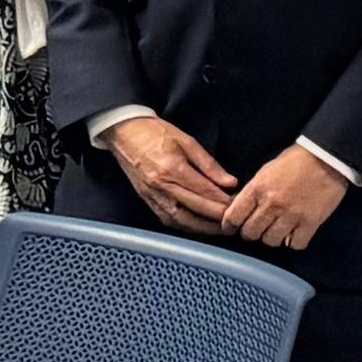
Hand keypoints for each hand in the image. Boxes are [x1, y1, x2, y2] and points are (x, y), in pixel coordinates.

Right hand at [111, 114, 240, 235]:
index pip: (205, 191)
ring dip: (202, 227)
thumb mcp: (187, 141)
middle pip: (195, 208)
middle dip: (218, 216)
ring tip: (218, 229)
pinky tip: (196, 226)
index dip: (224, 200)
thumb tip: (230, 183)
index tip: (239, 204)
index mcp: (172, 168)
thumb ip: (209, 164)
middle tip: (234, 220)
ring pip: (180, 219)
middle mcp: (161, 185)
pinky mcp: (146, 198)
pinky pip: (166, 218)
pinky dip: (183, 226)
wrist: (123, 132)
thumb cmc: (154, 132)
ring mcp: (152, 194)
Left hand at [221, 146, 350, 252]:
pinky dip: (293, 242)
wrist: (326, 158)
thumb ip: (252, 191)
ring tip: (275, 232)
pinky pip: (296, 244)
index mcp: (257, 189)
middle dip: (250, 234)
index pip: (234, 216)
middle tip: (255, 231)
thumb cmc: (294, 162)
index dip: (229, 226)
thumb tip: (239, 207)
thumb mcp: (265, 172)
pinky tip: (294, 235)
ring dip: (271, 238)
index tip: (230, 229)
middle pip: (251, 232)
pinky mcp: (311, 223)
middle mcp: (271, 204)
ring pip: (271, 241)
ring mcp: (291, 215)